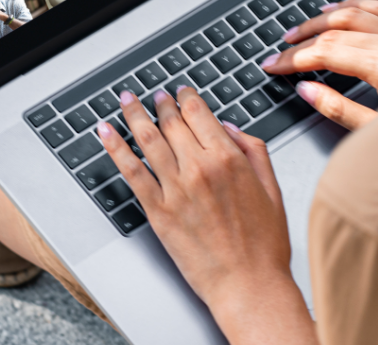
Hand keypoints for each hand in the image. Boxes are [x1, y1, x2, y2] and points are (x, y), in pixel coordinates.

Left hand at [98, 88, 315, 341]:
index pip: (199, 113)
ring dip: (133, 114)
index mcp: (230, 158)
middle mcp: (200, 168)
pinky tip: (106, 133)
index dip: (186, 97)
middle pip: (172, 122)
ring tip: (126, 100)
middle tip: (154, 95)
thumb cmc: (264, 245)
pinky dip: (115, 148)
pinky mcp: (158, 211)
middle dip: (161, 103)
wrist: (248, 285)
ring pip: (148, 139)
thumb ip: (253, 150)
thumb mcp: (272, 188)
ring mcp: (176, 189)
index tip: (180, 92)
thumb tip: (229, 127)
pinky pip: (131, 172)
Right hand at [261, 0, 377, 129]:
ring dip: (322, 18)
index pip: (326, 53)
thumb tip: (307, 90)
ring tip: (299, 30)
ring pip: (355, 12)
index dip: (294, 59)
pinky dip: (353, 6)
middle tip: (279, 52)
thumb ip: (338, 109)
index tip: (275, 66)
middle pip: (336, 29)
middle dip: (301, 40)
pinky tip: (338, 10)